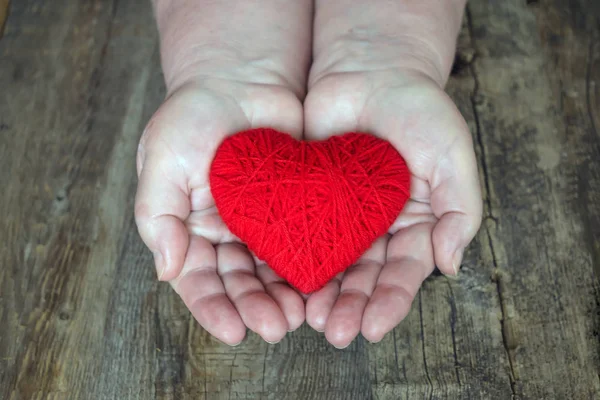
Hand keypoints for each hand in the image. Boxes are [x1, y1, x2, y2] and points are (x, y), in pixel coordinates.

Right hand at [135, 81, 306, 344]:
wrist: (243, 78)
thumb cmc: (194, 114)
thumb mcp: (162, 159)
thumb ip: (156, 215)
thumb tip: (165, 271)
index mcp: (191, 229)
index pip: (199, 280)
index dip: (213, 308)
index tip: (233, 331)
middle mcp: (228, 233)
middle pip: (240, 282)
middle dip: (256, 308)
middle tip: (276, 327)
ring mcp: (264, 222)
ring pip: (274, 270)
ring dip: (285, 296)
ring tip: (300, 316)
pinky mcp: (297, 207)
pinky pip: (304, 242)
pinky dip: (311, 265)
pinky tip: (322, 283)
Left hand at [302, 69, 481, 347]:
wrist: (371, 70)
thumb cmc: (419, 109)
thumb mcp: (453, 157)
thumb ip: (460, 212)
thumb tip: (451, 266)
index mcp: (414, 225)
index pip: (403, 273)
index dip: (390, 302)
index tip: (373, 327)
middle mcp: (377, 229)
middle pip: (363, 277)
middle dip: (350, 306)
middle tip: (334, 333)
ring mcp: (340, 216)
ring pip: (329, 264)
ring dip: (320, 294)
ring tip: (308, 319)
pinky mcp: (308, 200)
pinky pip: (299, 233)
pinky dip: (291, 258)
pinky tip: (281, 281)